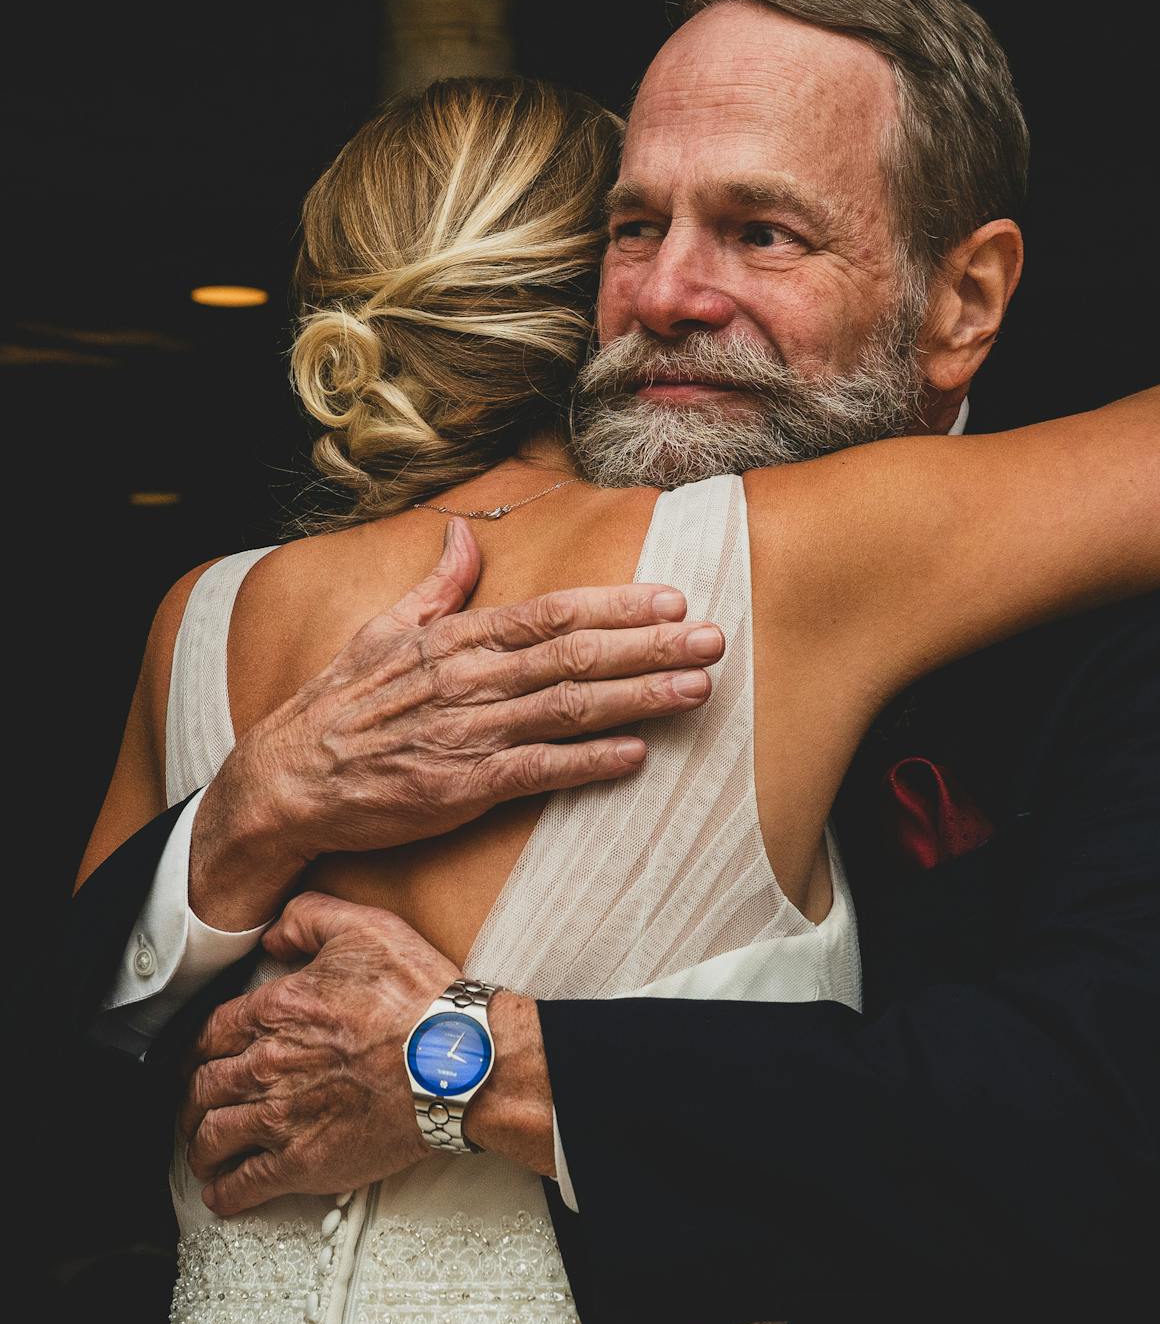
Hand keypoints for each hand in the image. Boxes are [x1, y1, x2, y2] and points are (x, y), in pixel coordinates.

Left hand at [180, 892, 456, 1214]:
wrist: (456, 1061)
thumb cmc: (419, 999)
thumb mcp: (366, 928)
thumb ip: (309, 918)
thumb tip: (274, 935)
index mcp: (277, 1010)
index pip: (210, 1033)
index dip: (202, 1047)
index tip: (205, 1056)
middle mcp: (267, 1065)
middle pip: (202, 1088)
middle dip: (194, 1097)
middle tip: (200, 1103)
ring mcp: (281, 1118)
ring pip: (210, 1138)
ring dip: (201, 1145)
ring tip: (207, 1148)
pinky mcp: (302, 1162)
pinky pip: (242, 1186)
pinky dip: (224, 1192)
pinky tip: (224, 1190)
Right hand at [191, 517, 724, 927]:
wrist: (284, 781)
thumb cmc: (339, 705)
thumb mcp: (381, 629)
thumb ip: (436, 587)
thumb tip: (461, 534)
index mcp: (454, 640)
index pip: (550, 614)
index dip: (616, 606)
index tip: (671, 599)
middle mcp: (468, 680)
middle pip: (574, 656)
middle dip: (649, 646)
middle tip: (711, 639)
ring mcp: (465, 734)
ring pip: (567, 709)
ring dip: (637, 698)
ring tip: (695, 689)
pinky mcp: (459, 789)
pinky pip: (535, 772)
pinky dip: (587, 763)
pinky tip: (635, 756)